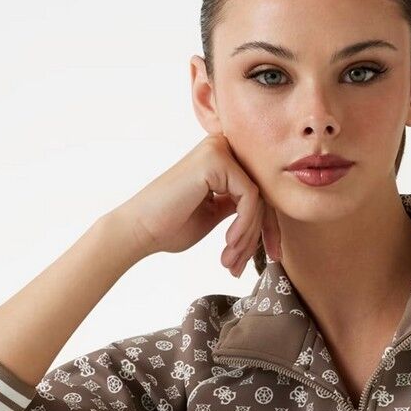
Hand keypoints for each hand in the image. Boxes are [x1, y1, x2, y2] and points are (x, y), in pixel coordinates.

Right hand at [110, 134, 280, 277]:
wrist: (139, 230)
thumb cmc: (170, 226)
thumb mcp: (215, 213)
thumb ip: (239, 205)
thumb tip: (268, 212)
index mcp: (221, 158)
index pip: (259, 190)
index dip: (268, 226)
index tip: (271, 255)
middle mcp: (221, 147)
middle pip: (263, 192)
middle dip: (262, 233)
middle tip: (255, 263)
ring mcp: (218, 149)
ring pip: (258, 197)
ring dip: (249, 236)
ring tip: (231, 260)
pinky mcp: (216, 159)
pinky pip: (249, 197)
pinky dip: (244, 226)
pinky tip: (228, 243)